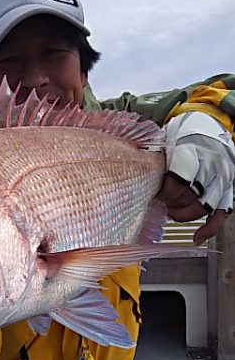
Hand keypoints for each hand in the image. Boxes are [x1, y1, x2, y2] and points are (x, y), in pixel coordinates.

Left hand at [158, 112, 234, 244]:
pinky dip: (211, 227)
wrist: (210, 123)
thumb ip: (152, 152)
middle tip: (161, 202)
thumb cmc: (185, 131)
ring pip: (204, 206)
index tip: (156, 194)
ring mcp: (223, 178)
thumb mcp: (166, 136)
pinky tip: (197, 236)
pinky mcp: (229, 188)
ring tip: (172, 212)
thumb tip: (133, 166)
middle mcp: (211, 165)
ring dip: (185, 214)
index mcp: (193, 151)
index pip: (179, 181)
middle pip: (190, 196)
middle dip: (172, 203)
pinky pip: (222, 213)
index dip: (165, 193)